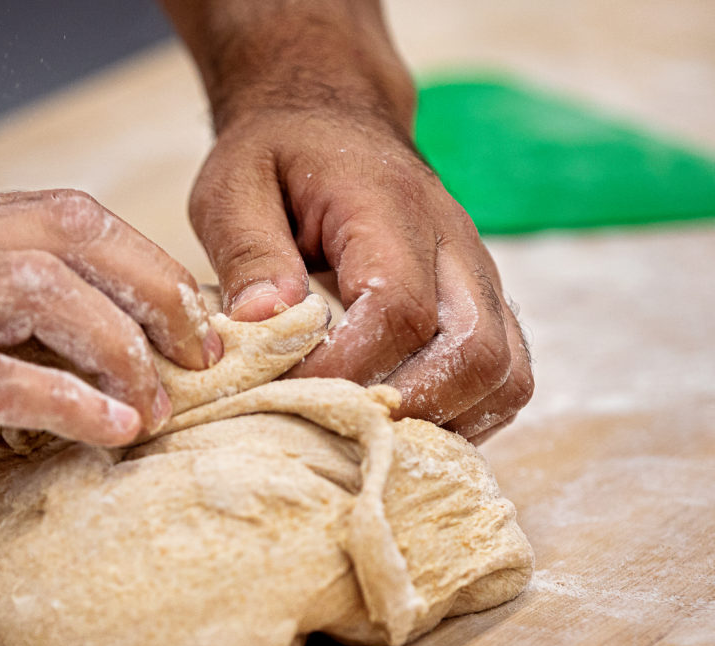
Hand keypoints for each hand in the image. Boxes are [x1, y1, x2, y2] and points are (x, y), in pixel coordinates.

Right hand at [0, 190, 220, 489]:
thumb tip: (34, 350)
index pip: (59, 217)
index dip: (139, 260)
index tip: (184, 317)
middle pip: (68, 235)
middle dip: (154, 290)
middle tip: (200, 353)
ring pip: (34, 295)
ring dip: (115, 349)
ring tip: (158, 406)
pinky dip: (49, 401)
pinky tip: (100, 429)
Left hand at [190, 113, 532, 441]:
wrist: (329, 117)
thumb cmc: (277, 155)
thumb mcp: (233, 187)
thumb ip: (248, 251)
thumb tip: (264, 321)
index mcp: (390, 208)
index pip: (397, 309)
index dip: (348, 368)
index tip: (288, 393)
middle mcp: (453, 243)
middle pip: (477, 353)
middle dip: (409, 409)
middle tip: (338, 427)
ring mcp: (477, 275)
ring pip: (507, 373)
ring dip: (446, 420)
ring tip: (372, 434)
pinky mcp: (481, 301)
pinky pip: (505, 376)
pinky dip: (464, 414)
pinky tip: (402, 422)